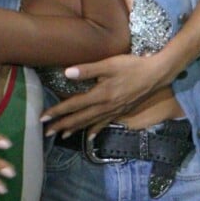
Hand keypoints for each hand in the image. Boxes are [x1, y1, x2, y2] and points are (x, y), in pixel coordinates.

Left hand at [41, 53, 168, 136]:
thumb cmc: (132, 66)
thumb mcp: (109, 64)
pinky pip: (105, 124)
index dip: (57, 111)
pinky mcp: (121, 111)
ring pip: (90, 123)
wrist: (156, 74)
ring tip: (62, 135)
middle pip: (80, 118)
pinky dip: (95, 130)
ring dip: (75, 129)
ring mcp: (114, 111)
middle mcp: (105, 106)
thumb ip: (87, 70)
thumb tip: (66, 73)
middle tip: (46, 132)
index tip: (43, 118)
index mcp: (100, 94)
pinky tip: (90, 136)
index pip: (74, 105)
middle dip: (62, 125)